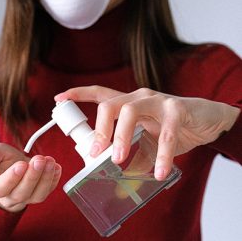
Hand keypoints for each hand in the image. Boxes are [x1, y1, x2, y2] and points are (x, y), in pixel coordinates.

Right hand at [0, 143, 61, 211]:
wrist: (10, 166)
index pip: (1, 188)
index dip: (12, 178)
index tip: (21, 164)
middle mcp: (9, 197)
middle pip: (21, 193)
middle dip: (33, 176)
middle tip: (39, 160)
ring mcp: (25, 198)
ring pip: (37, 195)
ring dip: (46, 178)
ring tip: (49, 161)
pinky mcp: (37, 194)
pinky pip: (47, 192)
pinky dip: (54, 179)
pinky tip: (55, 167)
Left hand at [55, 86, 239, 180]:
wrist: (208, 121)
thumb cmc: (172, 128)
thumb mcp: (145, 139)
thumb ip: (130, 151)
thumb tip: (112, 173)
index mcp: (128, 103)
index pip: (99, 94)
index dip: (78, 94)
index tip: (58, 98)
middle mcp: (139, 98)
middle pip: (110, 104)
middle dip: (99, 128)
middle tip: (94, 152)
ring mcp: (158, 101)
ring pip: (132, 112)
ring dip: (121, 137)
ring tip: (118, 160)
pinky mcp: (178, 110)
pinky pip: (166, 133)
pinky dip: (161, 155)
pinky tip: (158, 172)